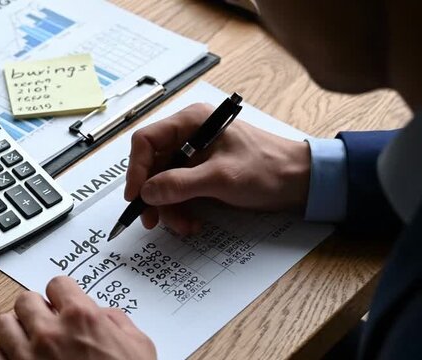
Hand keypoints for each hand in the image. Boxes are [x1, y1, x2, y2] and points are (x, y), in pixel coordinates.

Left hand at [0, 276, 155, 359]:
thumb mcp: (138, 347)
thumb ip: (117, 322)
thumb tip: (104, 316)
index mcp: (82, 318)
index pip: (57, 284)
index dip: (61, 295)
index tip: (61, 304)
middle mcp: (50, 333)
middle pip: (24, 299)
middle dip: (35, 310)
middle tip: (44, 323)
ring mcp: (27, 356)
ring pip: (2, 324)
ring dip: (14, 331)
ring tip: (26, 342)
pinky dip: (0, 357)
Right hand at [125, 103, 310, 234]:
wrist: (301, 181)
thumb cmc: (267, 168)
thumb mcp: (221, 178)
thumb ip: (180, 184)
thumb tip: (145, 193)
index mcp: (191, 122)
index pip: (147, 141)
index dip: (136, 169)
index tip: (136, 197)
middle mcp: (189, 136)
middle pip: (153, 165)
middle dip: (153, 195)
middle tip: (153, 221)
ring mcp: (195, 156)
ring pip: (164, 182)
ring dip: (169, 208)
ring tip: (184, 226)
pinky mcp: (202, 173)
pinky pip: (179, 191)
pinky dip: (181, 209)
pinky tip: (193, 222)